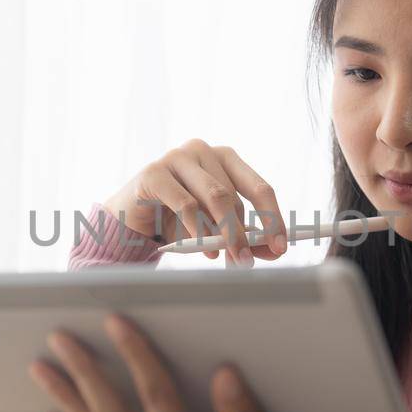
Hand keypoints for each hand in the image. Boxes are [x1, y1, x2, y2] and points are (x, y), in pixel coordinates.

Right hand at [102, 139, 289, 264]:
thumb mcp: (214, 227)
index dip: (273, 218)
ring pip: (213, 197)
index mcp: (225, 159)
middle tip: (245, 261)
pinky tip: (201, 247)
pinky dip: (197, 228)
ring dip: (223, 232)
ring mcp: (177, 157)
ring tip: (224, 257)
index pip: (259, 187)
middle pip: (233, 196)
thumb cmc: (177, 218)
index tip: (280, 246)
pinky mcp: (154, 172)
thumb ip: (242, 234)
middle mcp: (203, 151)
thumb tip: (272, 250)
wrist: (132, 217)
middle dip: (242, 234)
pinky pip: (185, 203)